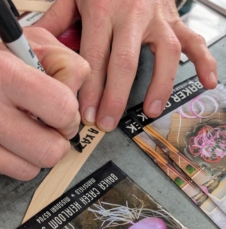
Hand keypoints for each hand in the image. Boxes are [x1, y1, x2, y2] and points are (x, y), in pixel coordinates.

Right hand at [0, 27, 89, 179]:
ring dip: (40, 151)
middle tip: (50, 125)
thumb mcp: (34, 43)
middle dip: (59, 139)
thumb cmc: (3, 54)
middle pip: (51, 150)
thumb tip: (78, 100)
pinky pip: (15, 172)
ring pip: (33, 168)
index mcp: (6, 74)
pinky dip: (22, 160)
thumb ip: (66, 65)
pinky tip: (17, 139)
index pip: (63, 110)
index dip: (71, 114)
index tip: (66, 112)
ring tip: (30, 129)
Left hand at [37, 0, 216, 131]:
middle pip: (126, 63)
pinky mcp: (174, 20)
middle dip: (116, 98)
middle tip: (109, 123)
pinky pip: (194, 40)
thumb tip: (43, 50)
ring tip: (150, 111)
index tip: (88, 114)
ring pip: (164, 54)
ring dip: (159, 86)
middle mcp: (132, 14)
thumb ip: (59, 22)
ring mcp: (157, 17)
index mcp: (102, 8)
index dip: (91, 90)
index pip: (95, 58)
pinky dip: (204, 62)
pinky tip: (208, 80)